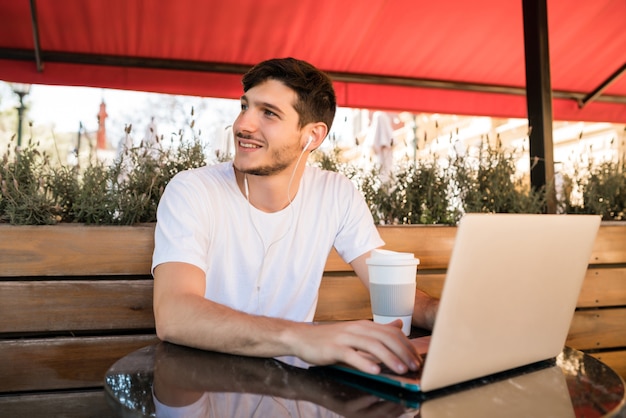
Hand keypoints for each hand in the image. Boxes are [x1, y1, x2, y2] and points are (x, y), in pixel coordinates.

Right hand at [289, 319, 421, 374]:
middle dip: (402, 352)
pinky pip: (351, 355)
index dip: (407, 345)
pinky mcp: (333, 348)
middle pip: (385, 338)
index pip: (392, 332)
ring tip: (400, 370)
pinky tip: (374, 370)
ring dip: (388, 357)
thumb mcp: (357, 332)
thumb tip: (399, 324)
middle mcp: (357, 328)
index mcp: (365, 325)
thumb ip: (378, 330)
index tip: (417, 359)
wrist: (302, 338)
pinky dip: (364, 362)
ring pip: (371, 345)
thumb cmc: (330, 338)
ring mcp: (345, 337)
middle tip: (414, 366)